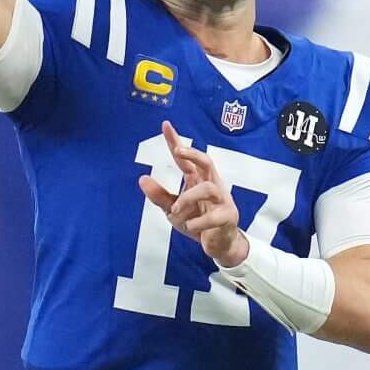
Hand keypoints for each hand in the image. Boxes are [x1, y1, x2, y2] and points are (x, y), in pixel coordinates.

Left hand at [138, 122, 248, 266]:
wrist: (219, 244)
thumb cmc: (197, 221)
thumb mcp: (173, 209)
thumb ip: (159, 195)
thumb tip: (142, 178)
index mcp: (198, 180)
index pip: (185, 159)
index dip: (176, 142)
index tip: (165, 125)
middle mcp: (212, 185)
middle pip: (207, 162)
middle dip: (193, 154)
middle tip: (178, 151)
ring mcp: (222, 200)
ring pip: (208, 189)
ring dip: (188, 198)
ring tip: (175, 211)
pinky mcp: (227, 216)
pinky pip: (213, 216)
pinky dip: (197, 223)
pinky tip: (191, 227)